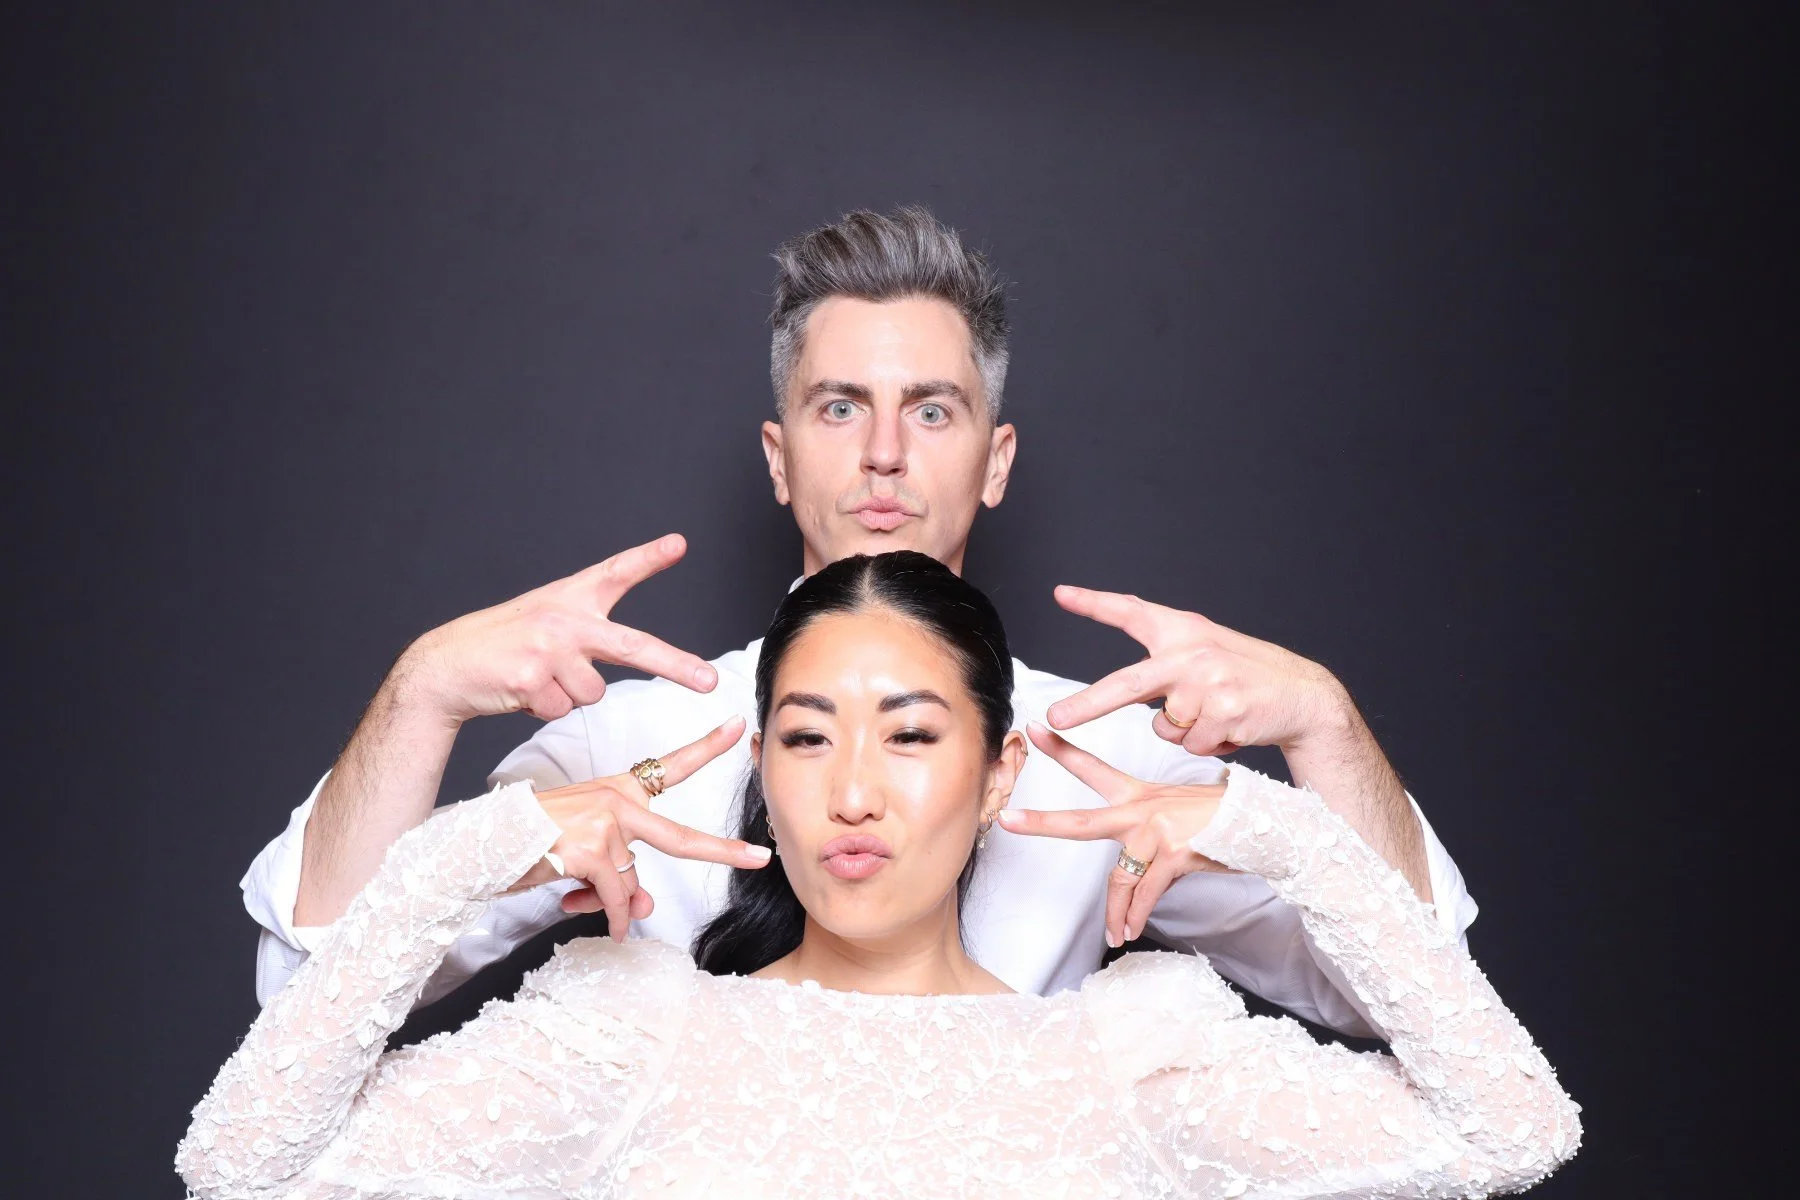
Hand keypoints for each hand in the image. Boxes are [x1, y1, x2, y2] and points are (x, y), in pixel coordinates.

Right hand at [395, 533, 719, 725]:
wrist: (446, 666)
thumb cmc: (502, 646)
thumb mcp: (544, 622)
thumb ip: (586, 634)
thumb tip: (621, 662)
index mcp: (570, 599)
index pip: (616, 572)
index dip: (648, 557)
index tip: (678, 544)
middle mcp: (564, 619)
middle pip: (634, 646)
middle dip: (677, 666)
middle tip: (711, 682)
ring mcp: (548, 648)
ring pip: (592, 694)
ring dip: (566, 695)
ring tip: (533, 677)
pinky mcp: (531, 678)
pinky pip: (561, 709)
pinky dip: (543, 708)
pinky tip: (517, 689)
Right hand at [505, 716, 771, 938]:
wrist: (485, 846)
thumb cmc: (534, 845)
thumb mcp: (587, 856)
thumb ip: (623, 877)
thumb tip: (644, 910)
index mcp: (618, 791)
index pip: (670, 766)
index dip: (707, 747)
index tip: (738, 727)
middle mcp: (616, 801)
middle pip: (679, 837)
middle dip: (724, 851)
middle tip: (760, 857)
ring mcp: (604, 824)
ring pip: (633, 881)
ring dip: (613, 901)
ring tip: (581, 898)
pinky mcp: (589, 851)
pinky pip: (615, 898)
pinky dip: (610, 917)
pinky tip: (601, 924)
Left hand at [999, 723, 1230, 947]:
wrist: (1260, 823)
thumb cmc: (1217, 819)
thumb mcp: (1176, 810)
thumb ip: (1147, 832)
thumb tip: (1133, 866)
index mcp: (1139, 795)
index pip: (1092, 769)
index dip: (1061, 749)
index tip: (1033, 730)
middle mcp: (1142, 810)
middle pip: (1081, 822)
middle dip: (1041, 823)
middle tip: (1007, 821)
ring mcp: (1156, 832)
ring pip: (1118, 878)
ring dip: (1114, 912)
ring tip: (1113, 933)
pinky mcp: (1175, 854)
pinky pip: (1146, 894)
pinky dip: (1137, 916)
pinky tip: (1132, 930)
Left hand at [1045, 585, 1352, 756]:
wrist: (1303, 695)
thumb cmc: (1245, 674)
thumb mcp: (1205, 649)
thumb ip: (1164, 658)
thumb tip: (1122, 689)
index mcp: (1182, 631)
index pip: (1132, 611)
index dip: (1094, 603)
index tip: (1061, 594)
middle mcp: (1192, 653)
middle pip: (1127, 684)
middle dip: (1087, 704)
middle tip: (1056, 718)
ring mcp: (1209, 684)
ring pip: (1166, 728)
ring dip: (1186, 731)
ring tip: (1218, 713)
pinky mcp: (1225, 714)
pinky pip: (1192, 746)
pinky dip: (1208, 745)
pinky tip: (1233, 726)